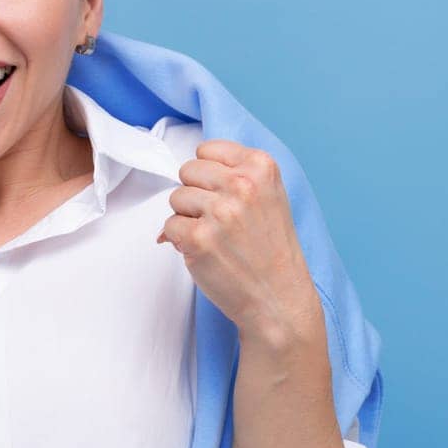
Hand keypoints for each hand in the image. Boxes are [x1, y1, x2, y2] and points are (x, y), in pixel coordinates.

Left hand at [156, 141, 318, 342]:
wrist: (278, 298)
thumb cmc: (271, 252)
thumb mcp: (270, 197)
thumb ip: (236, 175)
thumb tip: (188, 174)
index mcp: (261, 167)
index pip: (208, 149)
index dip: (208, 174)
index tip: (221, 193)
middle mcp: (241, 185)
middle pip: (188, 171)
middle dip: (195, 195)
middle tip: (218, 221)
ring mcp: (219, 212)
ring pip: (176, 198)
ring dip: (188, 218)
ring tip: (215, 238)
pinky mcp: (198, 239)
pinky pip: (169, 226)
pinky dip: (180, 241)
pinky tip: (206, 252)